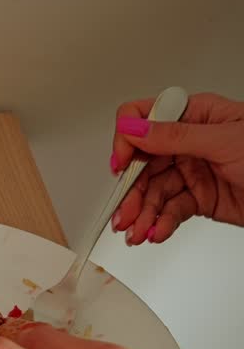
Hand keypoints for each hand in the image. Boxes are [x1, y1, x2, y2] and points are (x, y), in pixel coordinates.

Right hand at [110, 92, 243, 244]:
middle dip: (131, 192)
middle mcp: (189, 142)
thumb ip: (175, 136)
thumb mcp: (225, 140)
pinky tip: (157, 232)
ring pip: (153, 192)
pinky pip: (170, 210)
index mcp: (195, 116)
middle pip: (143, 164)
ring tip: (138, 232)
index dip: (128, 141)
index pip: (144, 119)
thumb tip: (134, 128)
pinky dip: (160, 223)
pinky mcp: (200, 198)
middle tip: (124, 214)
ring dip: (142, 214)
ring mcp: (193, 171)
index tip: (121, 166)